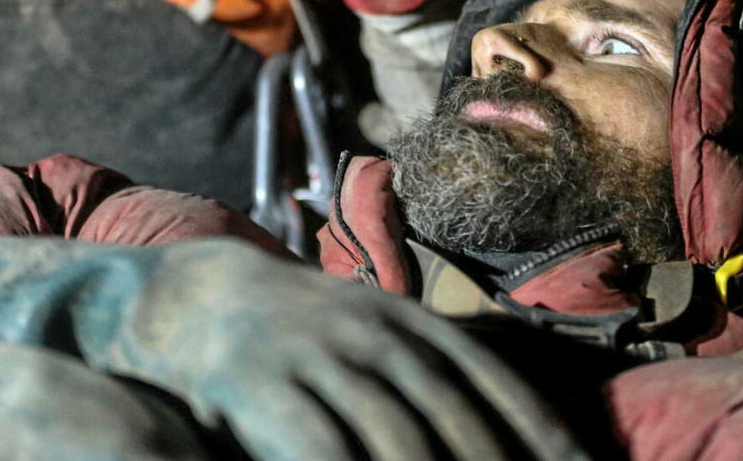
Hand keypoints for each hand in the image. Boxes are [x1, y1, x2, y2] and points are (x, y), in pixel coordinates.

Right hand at [0, 234, 584, 460]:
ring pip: (397, 439)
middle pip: (456, 418)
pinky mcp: (265, 386)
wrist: (199, 297)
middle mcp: (376, 333)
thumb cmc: (304, 331)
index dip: (543, 434)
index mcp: (412, 320)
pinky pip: (322, 448)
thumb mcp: (376, 329)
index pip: (495, 384)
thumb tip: (513, 424)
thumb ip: (435, 367)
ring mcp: (321, 357)